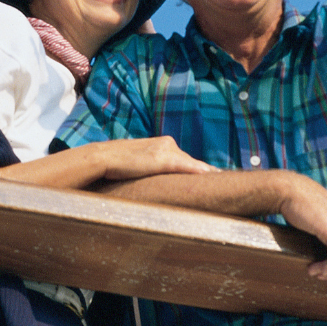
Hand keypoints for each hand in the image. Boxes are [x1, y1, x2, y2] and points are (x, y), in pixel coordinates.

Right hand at [97, 136, 216, 180]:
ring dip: (207, 174)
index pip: (186, 159)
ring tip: (223, 181)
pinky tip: (211, 177)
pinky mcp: (163, 159)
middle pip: (192, 162)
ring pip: (193, 165)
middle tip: (223, 180)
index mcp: (163, 144)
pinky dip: (199, 172)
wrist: (103, 157)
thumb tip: (157, 182)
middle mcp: (168, 144)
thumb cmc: (117, 164)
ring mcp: (167, 151)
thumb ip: (152, 168)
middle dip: (207, 173)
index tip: (213, 176)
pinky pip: (186, 166)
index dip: (198, 169)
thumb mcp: (139, 164)